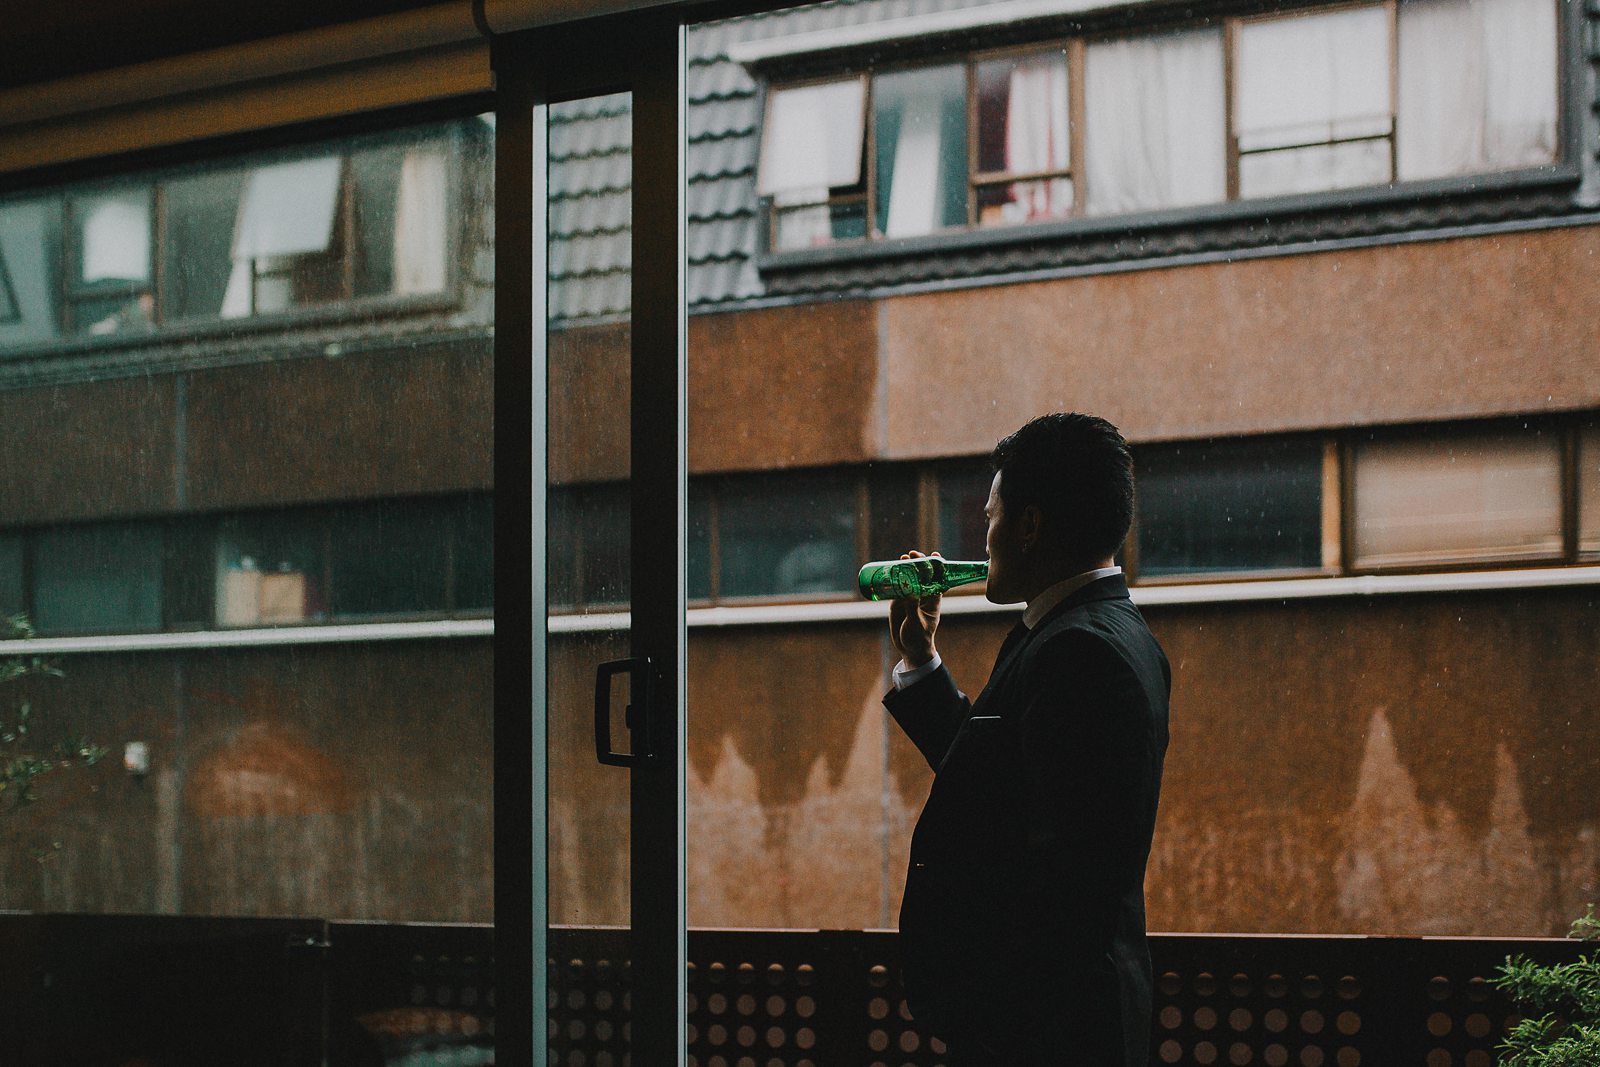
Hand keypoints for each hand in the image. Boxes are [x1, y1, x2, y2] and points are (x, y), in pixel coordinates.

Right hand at [889, 550, 940, 667]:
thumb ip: (913, 608)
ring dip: (905, 568)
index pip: (937, 580)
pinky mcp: (898, 602)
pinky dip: (894, 578)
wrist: (910, 649)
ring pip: (908, 579)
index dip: (937, 567)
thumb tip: (910, 592)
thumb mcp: (916, 623)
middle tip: (911, 554)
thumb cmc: (919, 638)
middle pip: (921, 575)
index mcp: (932, 600)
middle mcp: (921, 596)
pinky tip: (889, 570)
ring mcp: (909, 598)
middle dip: (918, 563)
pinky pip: (896, 587)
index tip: (935, 555)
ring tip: (901, 558)